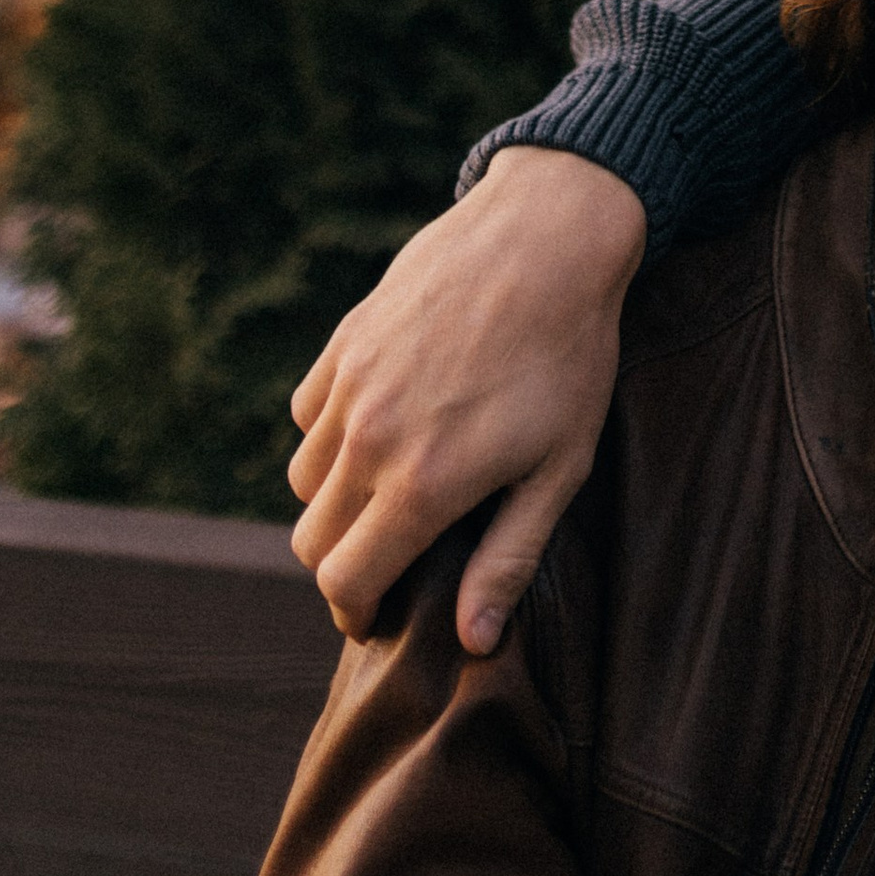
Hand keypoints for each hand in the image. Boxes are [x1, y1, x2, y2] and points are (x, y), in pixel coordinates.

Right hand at [288, 149, 646, 649]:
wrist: (550, 233)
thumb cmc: (569, 356)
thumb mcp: (560, 468)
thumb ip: (508, 558)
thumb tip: (472, 641)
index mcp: (421, 484)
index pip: (344, 581)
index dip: (355, 610)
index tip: (378, 613)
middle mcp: (369, 438)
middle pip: (313, 539)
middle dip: (344, 563)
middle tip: (391, 557)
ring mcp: (351, 383)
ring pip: (305, 477)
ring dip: (335, 498)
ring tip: (391, 489)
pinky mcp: (346, 338)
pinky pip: (308, 412)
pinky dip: (330, 432)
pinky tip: (380, 424)